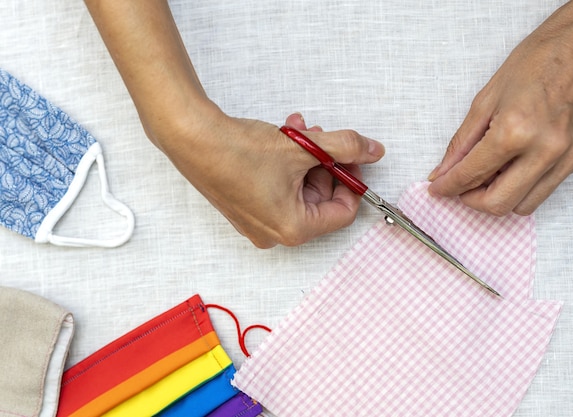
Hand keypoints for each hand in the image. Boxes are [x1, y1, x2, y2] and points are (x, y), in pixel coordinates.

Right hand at [159, 108, 384, 247]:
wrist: (192, 140)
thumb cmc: (239, 152)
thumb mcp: (302, 147)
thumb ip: (344, 147)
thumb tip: (373, 150)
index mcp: (293, 228)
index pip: (343, 212)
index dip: (353, 180)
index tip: (352, 157)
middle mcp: (275, 233)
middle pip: (321, 199)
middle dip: (325, 164)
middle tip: (321, 137)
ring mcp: (258, 222)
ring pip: (299, 190)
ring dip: (306, 158)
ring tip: (299, 130)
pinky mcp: (246, 208)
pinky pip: (279, 189)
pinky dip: (286, 165)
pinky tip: (283, 138)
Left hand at [428, 0, 572, 215]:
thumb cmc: (534, 64)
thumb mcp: (484, 101)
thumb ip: (461, 143)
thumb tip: (442, 172)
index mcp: (515, 130)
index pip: (471, 175)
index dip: (448, 187)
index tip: (439, 190)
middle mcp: (544, 149)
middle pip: (498, 203)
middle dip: (472, 201)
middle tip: (461, 188)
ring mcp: (566, 157)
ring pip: (523, 206)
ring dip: (499, 198)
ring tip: (489, 175)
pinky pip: (545, 189)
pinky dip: (523, 186)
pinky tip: (513, 165)